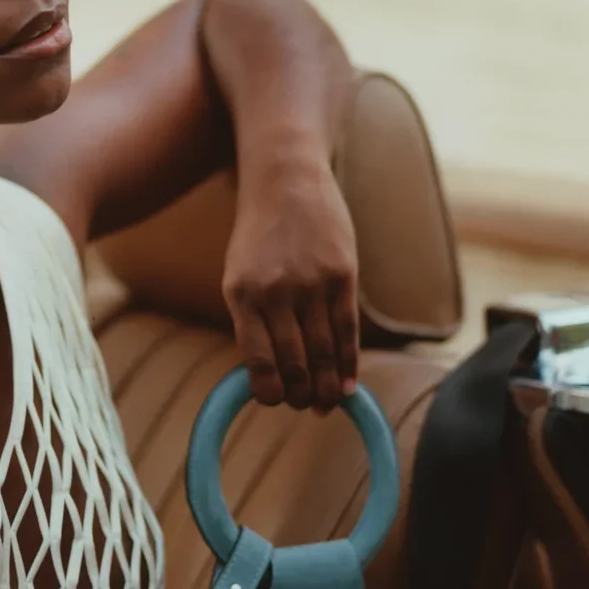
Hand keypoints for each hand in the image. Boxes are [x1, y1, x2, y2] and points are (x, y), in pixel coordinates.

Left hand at [221, 159, 358, 410]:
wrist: (286, 180)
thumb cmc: (260, 235)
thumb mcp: (239, 274)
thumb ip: (253, 318)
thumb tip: (270, 373)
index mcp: (240, 294)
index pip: (258, 360)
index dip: (270, 391)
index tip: (278, 402)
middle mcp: (275, 292)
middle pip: (295, 362)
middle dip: (302, 394)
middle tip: (308, 407)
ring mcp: (311, 283)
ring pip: (324, 351)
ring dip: (328, 386)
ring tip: (328, 403)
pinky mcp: (342, 274)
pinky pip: (348, 331)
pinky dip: (349, 364)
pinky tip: (349, 386)